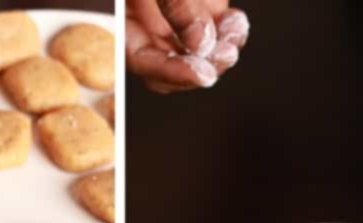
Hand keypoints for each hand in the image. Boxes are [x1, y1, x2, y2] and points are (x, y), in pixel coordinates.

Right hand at [126, 0, 249, 93]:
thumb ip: (176, 3)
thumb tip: (200, 43)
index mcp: (125, 15)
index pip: (140, 59)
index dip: (170, 71)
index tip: (199, 74)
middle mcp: (148, 23)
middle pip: (169, 67)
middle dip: (200, 68)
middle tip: (223, 56)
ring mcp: (176, 20)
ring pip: (197, 56)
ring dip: (219, 54)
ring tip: (233, 35)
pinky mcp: (203, 10)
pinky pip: (217, 34)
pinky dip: (231, 34)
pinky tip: (236, 24)